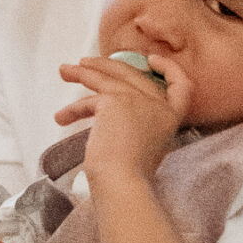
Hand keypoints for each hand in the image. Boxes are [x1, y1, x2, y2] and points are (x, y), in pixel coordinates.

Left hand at [55, 53, 187, 182]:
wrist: (123, 182)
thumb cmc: (132, 174)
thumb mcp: (146, 145)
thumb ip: (140, 125)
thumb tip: (113, 113)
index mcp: (170, 116)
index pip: (182, 85)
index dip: (168, 68)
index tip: (151, 60)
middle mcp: (157, 104)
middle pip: (132, 74)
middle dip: (106, 64)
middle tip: (85, 63)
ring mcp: (136, 99)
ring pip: (107, 77)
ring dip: (82, 72)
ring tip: (64, 71)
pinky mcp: (113, 101)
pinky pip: (88, 100)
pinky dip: (72, 109)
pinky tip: (61, 117)